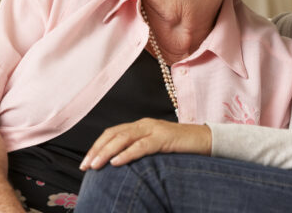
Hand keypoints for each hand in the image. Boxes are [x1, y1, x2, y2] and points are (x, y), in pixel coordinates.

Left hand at [79, 118, 211, 170]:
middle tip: (85, 166)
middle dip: (97, 150)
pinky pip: (142, 146)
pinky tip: (117, 162)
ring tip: (95, 166)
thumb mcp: (156, 148)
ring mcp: (154, 129)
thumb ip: (139, 151)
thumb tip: (118, 166)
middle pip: (114, 134)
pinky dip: (127, 154)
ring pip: (124, 138)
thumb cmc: (181, 147)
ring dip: (106, 152)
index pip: (112, 133)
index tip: (86, 162)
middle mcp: (145, 124)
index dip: (97, 146)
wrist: (206, 140)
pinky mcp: (164, 138)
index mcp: (141, 126)